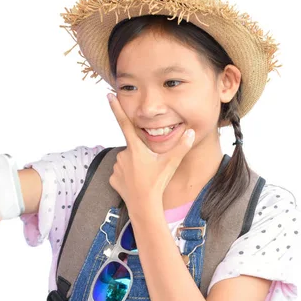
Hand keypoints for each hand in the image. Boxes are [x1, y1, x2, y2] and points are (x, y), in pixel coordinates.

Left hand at [107, 93, 194, 215]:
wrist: (144, 206)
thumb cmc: (157, 183)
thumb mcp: (171, 163)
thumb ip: (182, 146)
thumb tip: (191, 132)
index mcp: (136, 148)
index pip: (125, 123)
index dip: (117, 109)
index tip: (109, 95)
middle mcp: (123, 155)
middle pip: (133, 149)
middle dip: (141, 155)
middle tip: (149, 168)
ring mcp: (116, 167)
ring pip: (127, 161)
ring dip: (134, 166)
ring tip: (143, 177)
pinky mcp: (112, 178)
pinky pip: (121, 174)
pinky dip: (128, 177)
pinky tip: (135, 184)